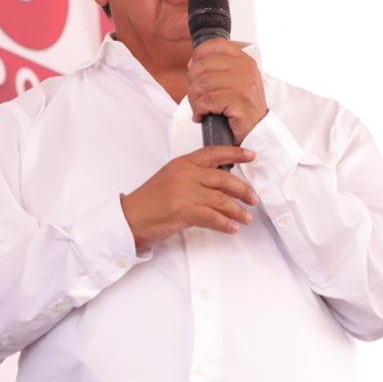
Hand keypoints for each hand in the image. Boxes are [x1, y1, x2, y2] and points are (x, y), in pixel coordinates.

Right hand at [120, 146, 258, 252]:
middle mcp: (184, 174)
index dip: (235, 153)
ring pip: (221, 200)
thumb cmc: (149, 201)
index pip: (214, 153)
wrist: (129, 218)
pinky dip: (225, 224)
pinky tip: (232, 228)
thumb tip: (220, 181)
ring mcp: (183, 193)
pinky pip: (212, 217)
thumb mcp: (170, 179)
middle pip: (223, 179)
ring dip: (237, 211)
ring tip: (246, 218)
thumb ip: (193, 176)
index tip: (251, 155)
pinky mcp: (182, 211)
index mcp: (182, 163)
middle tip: (253, 198)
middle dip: (242, 190)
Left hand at [187, 38, 267, 143]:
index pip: (216, 44)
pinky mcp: (239, 101)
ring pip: (202, 83)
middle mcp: (246, 69)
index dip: (199, 54)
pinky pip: (207, 100)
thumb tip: (193, 63)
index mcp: (245, 61)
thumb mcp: (234, 81)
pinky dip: (199, 110)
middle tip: (196, 96)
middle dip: (193, 82)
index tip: (194, 68)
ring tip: (199, 108)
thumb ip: (218, 68)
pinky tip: (202, 115)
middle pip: (203, 64)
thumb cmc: (242, 108)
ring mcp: (244, 84)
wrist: (257, 132)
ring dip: (194, 99)